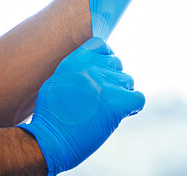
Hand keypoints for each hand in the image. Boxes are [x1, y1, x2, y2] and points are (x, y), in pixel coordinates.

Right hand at [17, 38, 144, 175]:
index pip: (102, 46)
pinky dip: (133, 108)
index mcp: (76, 58)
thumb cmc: (51, 114)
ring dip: (121, 95)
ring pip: (128, 82)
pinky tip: (120, 115)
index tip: (103, 72)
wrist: (48, 140)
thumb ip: (78, 68)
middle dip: (113, 80)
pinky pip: (138, 99)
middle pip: (117, 65)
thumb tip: (96, 66)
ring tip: (104, 110)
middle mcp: (91, 66)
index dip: (106, 58)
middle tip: (100, 99)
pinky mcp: (116, 103)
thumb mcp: (59, 79)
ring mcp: (104, 83)